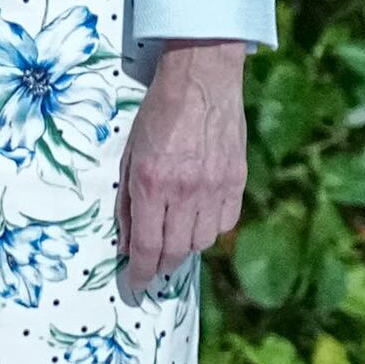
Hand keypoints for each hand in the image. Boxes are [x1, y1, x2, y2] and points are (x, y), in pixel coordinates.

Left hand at [119, 41, 249, 278]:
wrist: (201, 78)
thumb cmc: (158, 114)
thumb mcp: (129, 156)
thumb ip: (128, 204)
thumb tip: (128, 245)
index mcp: (153, 184)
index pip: (148, 247)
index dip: (140, 273)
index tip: (135, 285)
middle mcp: (186, 191)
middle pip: (176, 251)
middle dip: (161, 264)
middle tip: (153, 264)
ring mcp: (216, 188)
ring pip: (203, 241)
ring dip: (186, 245)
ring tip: (175, 233)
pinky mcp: (237, 181)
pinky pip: (226, 223)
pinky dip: (211, 227)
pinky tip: (199, 216)